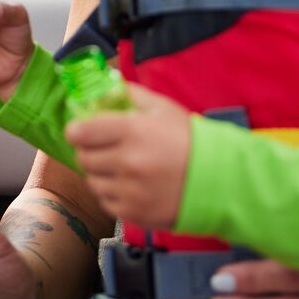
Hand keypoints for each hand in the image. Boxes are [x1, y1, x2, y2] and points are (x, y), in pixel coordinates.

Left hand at [63, 82, 190, 228]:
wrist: (222, 181)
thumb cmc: (190, 141)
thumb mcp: (163, 109)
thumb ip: (130, 94)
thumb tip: (103, 86)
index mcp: (132, 131)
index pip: (80, 132)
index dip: (77, 130)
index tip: (80, 130)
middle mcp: (127, 162)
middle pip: (83, 157)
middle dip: (89, 151)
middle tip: (103, 148)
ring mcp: (130, 191)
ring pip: (92, 181)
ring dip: (100, 174)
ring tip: (120, 167)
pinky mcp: (134, 213)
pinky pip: (106, 201)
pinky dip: (112, 193)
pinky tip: (129, 185)